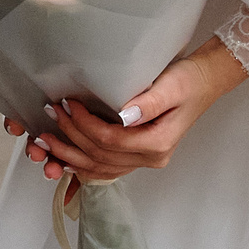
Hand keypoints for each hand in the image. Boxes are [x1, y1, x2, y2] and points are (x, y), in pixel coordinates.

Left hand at [1, 45, 248, 181]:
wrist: (204, 82)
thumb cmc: (188, 79)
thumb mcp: (172, 85)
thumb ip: (148, 102)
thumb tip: (124, 114)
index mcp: (158, 143)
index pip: (111, 141)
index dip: (85, 125)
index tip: (67, 104)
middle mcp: (151, 158)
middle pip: (101, 157)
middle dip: (70, 138)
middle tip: (49, 117)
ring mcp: (144, 160)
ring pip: (99, 167)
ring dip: (69, 156)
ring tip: (44, 141)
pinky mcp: (137, 155)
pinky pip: (105, 168)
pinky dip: (82, 164)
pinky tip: (63, 158)